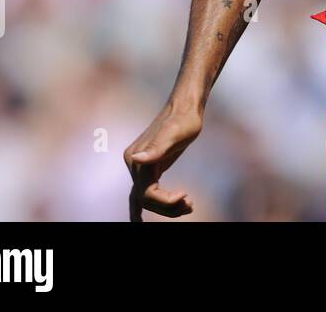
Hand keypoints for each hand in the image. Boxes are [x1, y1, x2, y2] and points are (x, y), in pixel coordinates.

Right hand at [125, 102, 203, 221]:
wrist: (187, 106)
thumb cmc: (185, 119)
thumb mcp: (174, 133)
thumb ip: (155, 148)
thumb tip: (136, 159)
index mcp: (136, 159)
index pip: (146, 193)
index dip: (165, 201)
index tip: (186, 196)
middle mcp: (134, 163)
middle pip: (146, 199)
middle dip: (168, 206)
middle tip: (191, 205)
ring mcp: (139, 165)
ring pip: (147, 197)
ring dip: (166, 206)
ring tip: (189, 205)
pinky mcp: (148, 165)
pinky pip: (145, 191)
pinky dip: (151, 203)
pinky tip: (146, 218)